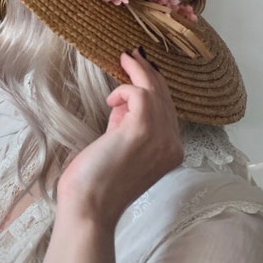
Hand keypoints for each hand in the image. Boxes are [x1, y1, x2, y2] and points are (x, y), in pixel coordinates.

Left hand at [56, 49, 182, 230]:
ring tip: (124, 58)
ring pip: (155, 91)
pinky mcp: (142, 130)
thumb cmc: (98, 181)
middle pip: (165, 97)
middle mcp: (173, 144)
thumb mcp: (121, 146)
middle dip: (148, 73)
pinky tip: (111, 100)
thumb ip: (127, 124)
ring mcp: (161, 137)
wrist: (89, 207)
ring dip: (137, 72)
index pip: (169, 108)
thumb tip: (123, 102)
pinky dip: (125, 89)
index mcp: (172, 150)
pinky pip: (139, 94)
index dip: (154, 86)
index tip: (138, 69)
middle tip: (132, 55)